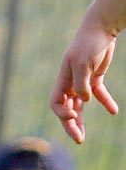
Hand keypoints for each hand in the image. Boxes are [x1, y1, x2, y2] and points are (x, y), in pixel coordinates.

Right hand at [52, 20, 118, 142]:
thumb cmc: (88, 44)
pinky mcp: (95, 78)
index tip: (73, 116)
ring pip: (78, 105)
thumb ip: (81, 83)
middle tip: (78, 139)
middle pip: (65, 108)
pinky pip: (99, 95)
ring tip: (83, 136)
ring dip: (80, 120)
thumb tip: (83, 100)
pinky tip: (113, 111)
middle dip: (69, 125)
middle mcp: (70, 82)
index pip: (56, 102)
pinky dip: (105, 102)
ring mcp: (82, 81)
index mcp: (63, 79)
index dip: (62, 112)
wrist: (100, 30)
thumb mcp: (83, 63)